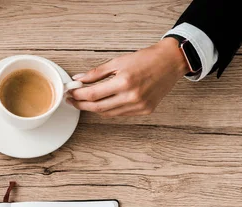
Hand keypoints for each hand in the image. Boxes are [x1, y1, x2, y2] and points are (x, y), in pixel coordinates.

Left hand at [67, 37, 189, 117]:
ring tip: (84, 102)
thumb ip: (96, 73)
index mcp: (124, 82)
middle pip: (97, 107)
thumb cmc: (146, 58)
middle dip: (81, 105)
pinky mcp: (145, 110)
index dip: (78, 95)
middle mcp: (132, 96)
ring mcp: (139, 106)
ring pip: (108, 113)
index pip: (92, 94)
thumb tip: (78, 79)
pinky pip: (119, 113)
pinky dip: (108, 110)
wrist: (171, 61)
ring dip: (93, 108)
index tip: (70, 92)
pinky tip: (102, 103)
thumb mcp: (118, 61)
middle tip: (72, 100)